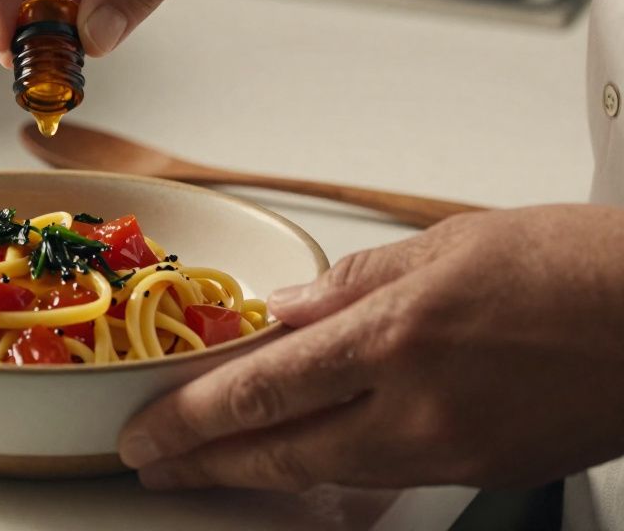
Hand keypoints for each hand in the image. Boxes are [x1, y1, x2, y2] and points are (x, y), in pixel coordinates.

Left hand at [117, 205, 623, 489]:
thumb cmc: (571, 266)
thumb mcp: (445, 246)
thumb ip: (350, 284)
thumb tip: (282, 312)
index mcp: (397, 336)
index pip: (263, 389)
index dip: (192, 416)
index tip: (147, 429)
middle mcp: (417, 408)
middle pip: (280, 450)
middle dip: (205, 462)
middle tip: (155, 463)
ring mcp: (450, 450)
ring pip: (327, 470)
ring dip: (259, 467)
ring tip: (212, 461)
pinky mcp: (481, 471)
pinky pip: (381, 473)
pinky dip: (327, 463)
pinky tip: (302, 452)